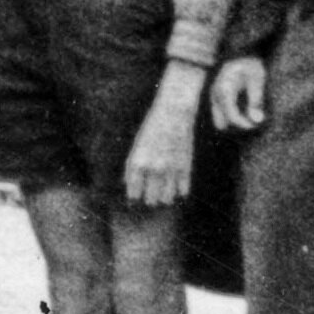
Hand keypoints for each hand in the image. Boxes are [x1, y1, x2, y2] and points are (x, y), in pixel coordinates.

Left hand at [125, 73, 199, 208]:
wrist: (174, 112)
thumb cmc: (152, 129)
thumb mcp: (137, 147)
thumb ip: (132, 168)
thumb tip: (127, 186)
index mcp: (137, 163)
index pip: (134, 195)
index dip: (136, 197)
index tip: (138, 195)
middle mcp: (153, 169)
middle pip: (151, 201)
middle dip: (150, 199)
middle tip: (152, 194)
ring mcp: (170, 169)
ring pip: (167, 200)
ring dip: (165, 197)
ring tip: (164, 190)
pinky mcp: (186, 167)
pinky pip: (183, 192)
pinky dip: (179, 191)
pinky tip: (177, 183)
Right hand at [209, 57, 269, 133]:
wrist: (242, 51)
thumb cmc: (250, 64)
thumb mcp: (257, 80)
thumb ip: (256, 100)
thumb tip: (257, 121)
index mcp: (224, 90)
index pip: (232, 116)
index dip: (245, 125)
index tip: (257, 125)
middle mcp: (215, 95)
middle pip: (221, 122)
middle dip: (237, 126)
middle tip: (253, 124)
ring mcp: (214, 96)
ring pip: (219, 119)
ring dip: (234, 122)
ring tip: (250, 118)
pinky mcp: (217, 97)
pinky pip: (221, 113)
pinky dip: (231, 116)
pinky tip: (244, 112)